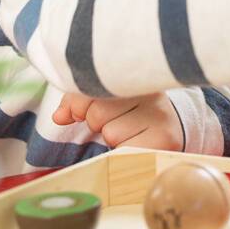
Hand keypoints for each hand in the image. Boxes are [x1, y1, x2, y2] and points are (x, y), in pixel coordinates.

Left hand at [51, 93, 183, 149]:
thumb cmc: (130, 112)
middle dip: (97, 123)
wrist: (170, 129)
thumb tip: (59, 117)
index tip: (85, 111)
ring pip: (110, 133)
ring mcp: (160, 115)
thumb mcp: (105, 99)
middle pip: (98, 112)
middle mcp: (150, 91)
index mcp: (132, 75)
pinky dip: (122, 153)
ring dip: (112, 138)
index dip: (80, 105)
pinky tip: (134, 144)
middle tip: (114, 122)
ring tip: (128, 133)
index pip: (91, 87)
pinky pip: (124, 152)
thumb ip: (77, 102)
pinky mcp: (164, 140)